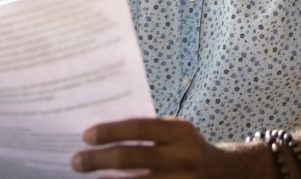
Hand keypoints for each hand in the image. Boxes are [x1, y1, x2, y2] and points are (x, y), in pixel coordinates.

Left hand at [70, 117, 225, 177]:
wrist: (225, 173)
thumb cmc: (187, 147)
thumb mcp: (175, 132)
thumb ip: (147, 132)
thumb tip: (101, 136)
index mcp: (180, 132)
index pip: (139, 128)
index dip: (111, 131)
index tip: (86, 136)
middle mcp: (183, 157)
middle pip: (132, 158)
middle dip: (99, 161)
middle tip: (76, 162)